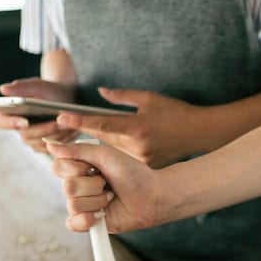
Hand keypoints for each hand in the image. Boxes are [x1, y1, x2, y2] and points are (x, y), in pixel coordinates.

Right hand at [0, 78, 79, 152]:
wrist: (67, 99)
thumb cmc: (50, 90)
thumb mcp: (39, 85)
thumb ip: (22, 87)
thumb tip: (3, 89)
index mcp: (9, 113)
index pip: (2, 122)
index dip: (11, 123)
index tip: (25, 122)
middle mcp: (18, 129)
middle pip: (26, 136)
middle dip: (43, 130)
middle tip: (57, 123)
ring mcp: (31, 140)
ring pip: (41, 144)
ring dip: (56, 135)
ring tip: (69, 125)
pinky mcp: (45, 147)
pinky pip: (53, 148)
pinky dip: (63, 139)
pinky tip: (73, 130)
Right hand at [45, 140, 160, 232]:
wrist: (152, 196)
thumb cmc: (133, 173)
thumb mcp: (105, 154)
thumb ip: (77, 149)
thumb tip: (49, 144)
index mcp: (79, 167)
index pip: (58, 167)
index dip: (77, 168)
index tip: (96, 167)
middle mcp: (78, 186)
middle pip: (66, 188)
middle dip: (92, 185)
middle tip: (108, 183)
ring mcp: (83, 204)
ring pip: (73, 205)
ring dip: (97, 201)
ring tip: (111, 197)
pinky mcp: (89, 222)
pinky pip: (73, 224)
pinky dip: (88, 220)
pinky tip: (102, 214)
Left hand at [56, 87, 208, 167]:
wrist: (199, 134)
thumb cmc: (176, 112)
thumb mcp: (150, 98)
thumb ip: (122, 96)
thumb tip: (101, 92)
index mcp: (137, 128)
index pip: (102, 125)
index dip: (80, 121)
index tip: (62, 117)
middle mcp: (137, 147)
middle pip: (103, 139)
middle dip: (90, 129)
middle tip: (72, 119)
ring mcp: (141, 160)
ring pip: (112, 149)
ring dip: (105, 139)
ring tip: (107, 129)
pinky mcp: (145, 167)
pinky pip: (123, 157)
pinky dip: (119, 148)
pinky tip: (124, 142)